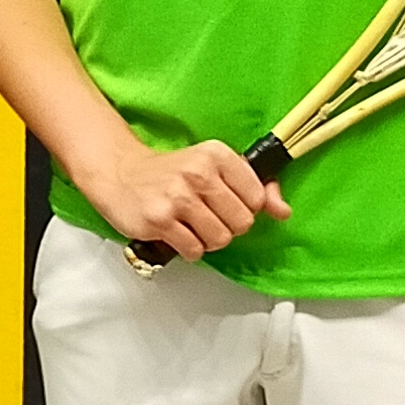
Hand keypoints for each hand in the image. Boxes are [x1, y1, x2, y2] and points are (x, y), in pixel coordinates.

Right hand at [79, 136, 290, 261]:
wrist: (121, 174)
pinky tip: (179, 233)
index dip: (245, 208)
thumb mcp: (215, 168)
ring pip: (219, 239)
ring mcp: (177, 197)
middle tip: (208, 217)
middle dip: (228, 228)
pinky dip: (190, 249)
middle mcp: (198, 172)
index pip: (257, 198)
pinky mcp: (159, 220)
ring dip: (209, 240)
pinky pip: (194, 250)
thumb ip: (256, 187)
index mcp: (216, 154)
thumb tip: (283, 211)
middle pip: (241, 223)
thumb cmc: (171, 172)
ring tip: (193, 226)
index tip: (228, 203)